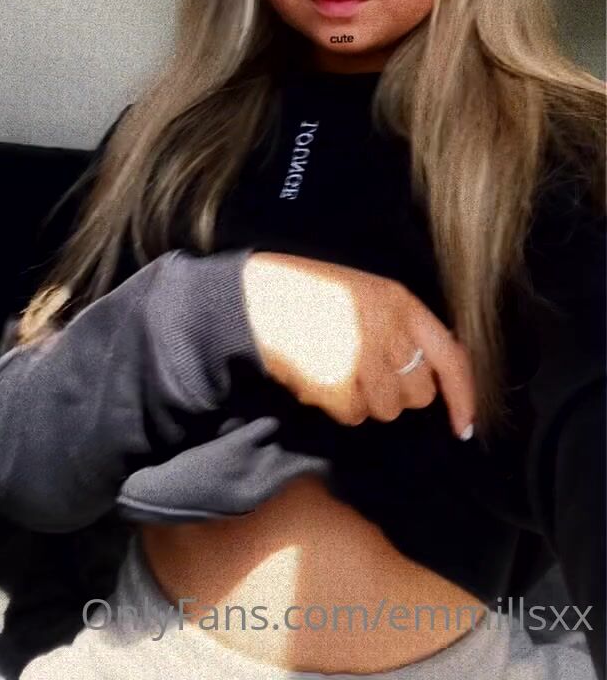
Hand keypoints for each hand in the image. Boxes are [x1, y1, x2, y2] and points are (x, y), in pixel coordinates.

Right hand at [242, 251, 474, 437]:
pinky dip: (338, 406)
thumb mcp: (366, 293)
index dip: (463, 396)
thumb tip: (431, 372)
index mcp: (400, 302)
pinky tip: (320, 376)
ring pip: (386, 409)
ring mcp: (363, 358)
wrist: (257, 297)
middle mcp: (388, 330)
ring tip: (337, 367)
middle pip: (418, 393)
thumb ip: (401, 326)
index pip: (451, 357)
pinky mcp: (337, 383)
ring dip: (365, 400)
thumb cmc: (312, 294)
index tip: (463, 426)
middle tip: (365, 370)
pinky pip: (353, 416)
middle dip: (397, 392)